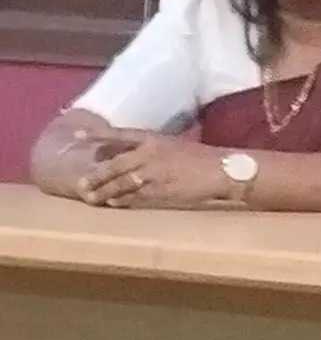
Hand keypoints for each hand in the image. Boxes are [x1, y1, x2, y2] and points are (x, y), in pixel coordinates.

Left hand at [75, 130, 229, 208]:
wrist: (224, 171)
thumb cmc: (204, 158)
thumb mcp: (176, 146)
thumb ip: (154, 151)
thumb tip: (133, 160)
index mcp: (154, 139)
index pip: (120, 135)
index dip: (98, 136)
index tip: (77, 136)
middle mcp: (150, 155)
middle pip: (114, 165)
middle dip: (96, 176)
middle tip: (82, 184)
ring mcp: (154, 174)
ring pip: (120, 183)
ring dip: (104, 191)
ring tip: (92, 198)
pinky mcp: (160, 191)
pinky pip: (134, 196)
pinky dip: (122, 200)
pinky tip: (114, 203)